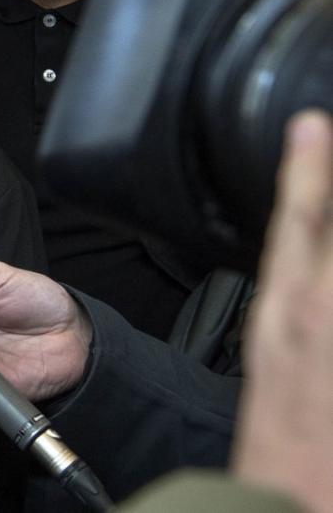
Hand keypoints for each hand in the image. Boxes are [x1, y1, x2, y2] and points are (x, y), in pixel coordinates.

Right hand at [233, 110, 332, 511]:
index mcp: (283, 320)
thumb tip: (307, 267)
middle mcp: (324, 322)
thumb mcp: (275, 360)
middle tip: (332, 149)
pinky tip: (328, 311)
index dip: (306, 171)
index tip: (314, 127)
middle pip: (330, 235)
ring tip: (327, 248)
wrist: (295, 506)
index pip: (293, 225)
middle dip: (330, 193)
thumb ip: (299, 306)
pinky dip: (328, 287)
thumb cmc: (286, 442)